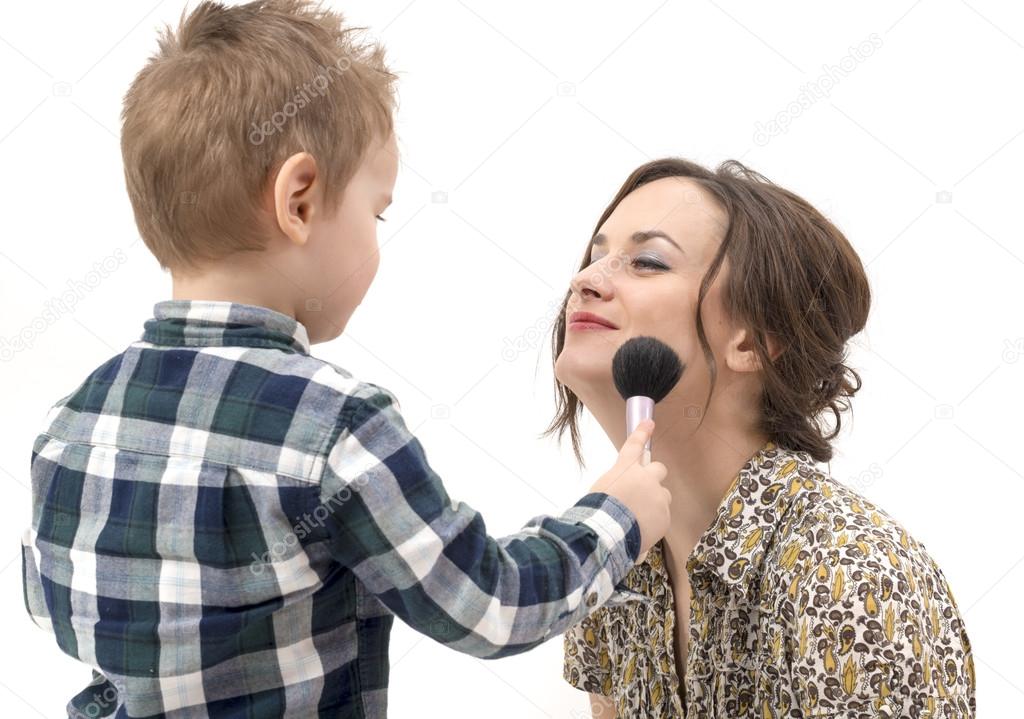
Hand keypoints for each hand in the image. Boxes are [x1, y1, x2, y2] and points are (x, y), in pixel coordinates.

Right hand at [588, 420, 670, 561]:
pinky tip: (642, 528)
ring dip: (655, 501)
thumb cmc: (598, 509)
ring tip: (640, 516)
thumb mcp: (602, 488)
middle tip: (645, 490)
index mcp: (626, 469)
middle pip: (659, 468)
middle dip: (654, 476)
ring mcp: (658, 496)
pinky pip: (663, 515)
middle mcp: (645, 478)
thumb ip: (617, 483)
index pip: (635, 445)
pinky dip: (655, 521)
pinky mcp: (665, 515)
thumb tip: (625, 489)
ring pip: (663, 494)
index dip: (642, 432)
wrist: (609, 532)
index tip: (649, 423)